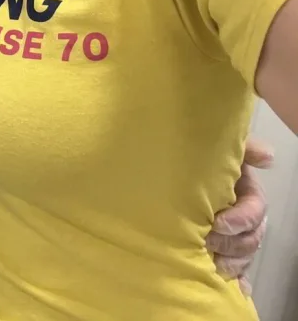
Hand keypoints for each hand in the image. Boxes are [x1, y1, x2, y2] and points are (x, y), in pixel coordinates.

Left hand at [206, 137, 273, 294]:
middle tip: (205, 242)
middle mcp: (245, 221)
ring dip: (228, 263)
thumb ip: (244, 149)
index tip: (216, 223)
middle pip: (250, 240)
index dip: (239, 220)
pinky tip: (231, 290)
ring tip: (208, 264)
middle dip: (230, 243)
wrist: (170, 175)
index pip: (253, 212)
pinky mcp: (224, 255)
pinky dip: (237, 283)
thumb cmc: (199, 163)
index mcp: (247, 196)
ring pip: (242, 258)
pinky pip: (237, 274)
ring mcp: (235, 239)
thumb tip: (268, 156)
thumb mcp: (221, 151)